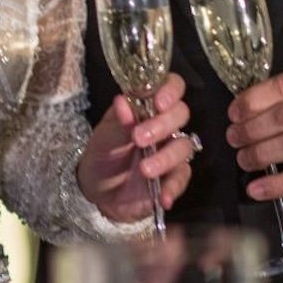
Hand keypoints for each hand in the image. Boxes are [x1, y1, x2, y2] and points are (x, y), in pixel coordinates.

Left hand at [79, 74, 196, 222]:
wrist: (98, 191)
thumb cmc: (103, 154)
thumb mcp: (104, 137)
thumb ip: (118, 121)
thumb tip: (122, 101)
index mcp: (147, 107)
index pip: (170, 86)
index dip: (170, 90)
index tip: (159, 102)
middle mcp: (164, 125)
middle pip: (180, 114)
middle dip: (163, 124)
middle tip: (139, 138)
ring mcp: (171, 150)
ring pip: (183, 146)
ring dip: (166, 157)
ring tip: (144, 169)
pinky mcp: (173, 176)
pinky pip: (182, 178)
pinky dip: (173, 187)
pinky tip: (163, 196)